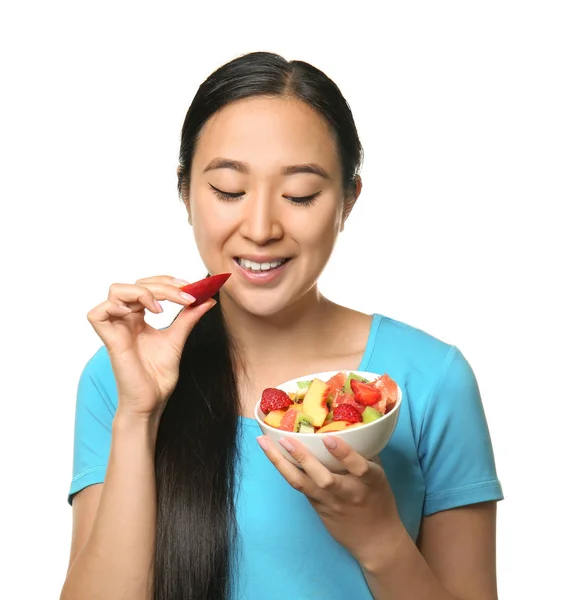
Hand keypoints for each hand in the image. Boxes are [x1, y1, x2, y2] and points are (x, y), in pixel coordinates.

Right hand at [87, 275, 215, 419]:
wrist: (152, 401)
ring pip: (116, 291)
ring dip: (142, 292)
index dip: (168, 282)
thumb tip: (208, 299)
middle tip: (186, 296)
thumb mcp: (178, 338)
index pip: (148, 285)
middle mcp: (126, 319)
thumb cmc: (158, 376)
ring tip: (161, 308)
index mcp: (139, 318)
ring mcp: (116, 328)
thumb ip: (189, 317)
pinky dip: (115, 306)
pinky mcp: (109, 340)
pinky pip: (97, 313)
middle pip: (136, 284)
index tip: (192, 288)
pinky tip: (136, 314)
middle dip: (163, 285)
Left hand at [257, 434, 406, 571]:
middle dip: (303, 458)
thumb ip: (365, 453)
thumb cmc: (379, 500)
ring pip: (302, 484)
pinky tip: (273, 455)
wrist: (375, 540)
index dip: (343, 453)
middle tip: (285, 439)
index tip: (328, 438)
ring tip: (265, 444)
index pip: (358, 467)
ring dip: (281, 463)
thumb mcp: (378, 476)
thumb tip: (348, 425)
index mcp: (370, 482)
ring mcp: (329, 502)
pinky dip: (286, 470)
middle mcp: (347, 492)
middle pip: (323, 478)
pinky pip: (299, 487)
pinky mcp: (317, 508)